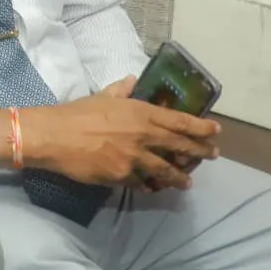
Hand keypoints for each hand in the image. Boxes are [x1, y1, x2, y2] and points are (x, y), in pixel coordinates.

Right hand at [19, 91, 219, 191]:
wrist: (55, 136)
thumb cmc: (77, 112)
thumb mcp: (102, 96)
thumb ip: (120, 90)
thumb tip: (131, 81)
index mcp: (140, 113)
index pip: (179, 121)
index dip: (200, 127)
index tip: (215, 131)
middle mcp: (143, 135)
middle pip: (180, 146)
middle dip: (200, 152)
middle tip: (213, 155)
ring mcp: (135, 158)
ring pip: (166, 170)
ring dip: (179, 176)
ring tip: (188, 182)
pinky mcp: (122, 176)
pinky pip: (142, 182)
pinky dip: (150, 185)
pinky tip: (154, 188)